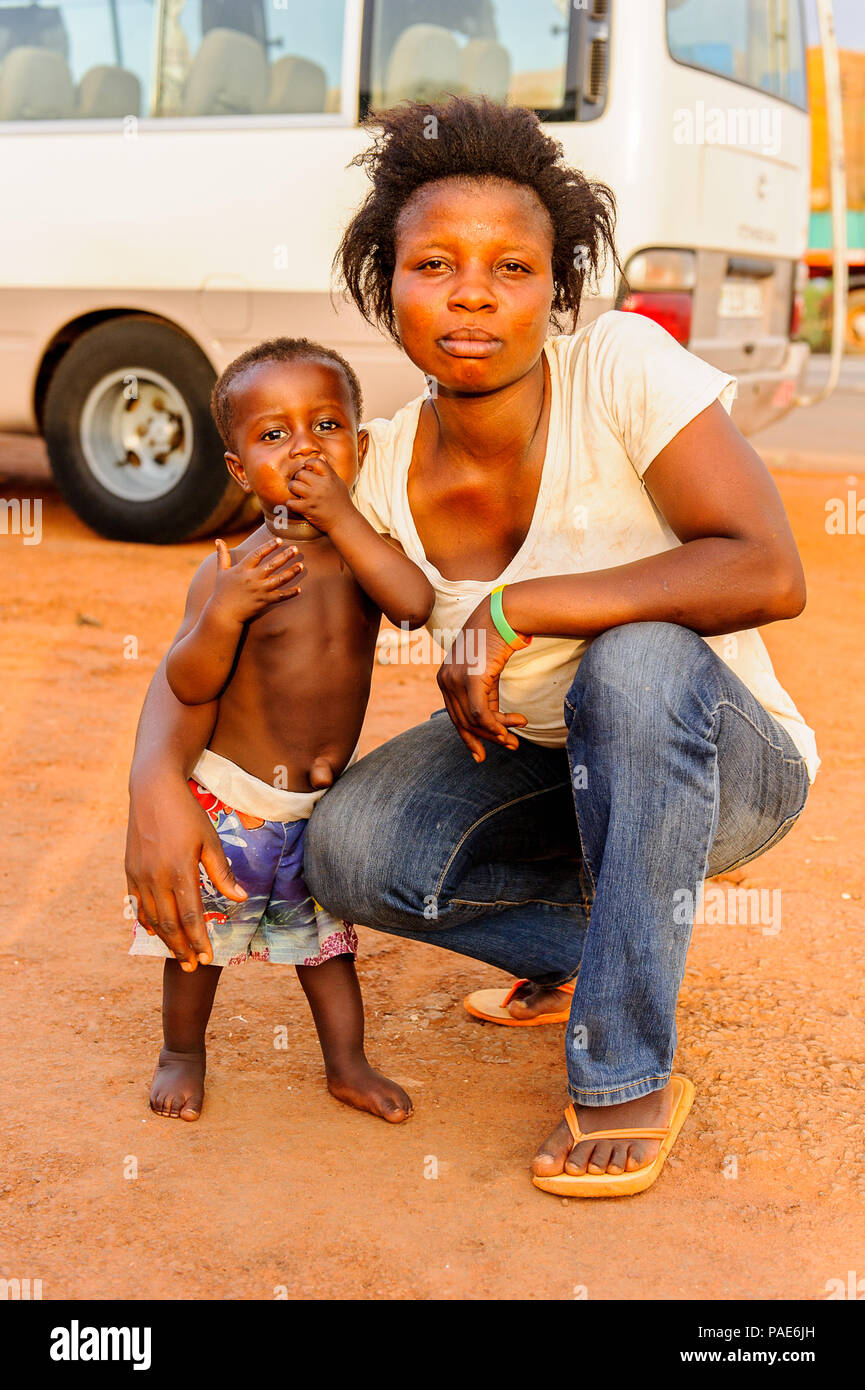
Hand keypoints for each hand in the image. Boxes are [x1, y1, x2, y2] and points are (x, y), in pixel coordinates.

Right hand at [125, 773, 247, 970]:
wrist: (153, 790)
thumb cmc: (188, 813)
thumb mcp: (210, 840)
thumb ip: (222, 873)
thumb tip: (241, 898)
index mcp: (180, 871)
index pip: (191, 916)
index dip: (200, 940)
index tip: (209, 958)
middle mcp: (156, 877)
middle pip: (170, 924)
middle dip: (182, 948)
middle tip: (193, 967)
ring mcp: (139, 875)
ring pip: (152, 918)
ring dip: (165, 940)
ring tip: (178, 956)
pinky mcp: (129, 870)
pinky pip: (136, 904)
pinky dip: (146, 921)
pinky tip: (155, 932)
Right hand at [209, 536, 303, 624]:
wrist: (223, 614)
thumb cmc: (221, 591)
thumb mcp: (221, 572)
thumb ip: (222, 555)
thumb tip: (218, 540)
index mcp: (242, 569)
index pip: (258, 554)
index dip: (269, 546)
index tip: (279, 540)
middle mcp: (252, 579)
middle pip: (272, 565)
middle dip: (285, 556)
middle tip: (296, 549)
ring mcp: (259, 590)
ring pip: (279, 580)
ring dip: (291, 573)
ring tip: (301, 566)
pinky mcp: (263, 601)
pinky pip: (279, 597)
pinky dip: (290, 594)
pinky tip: (299, 589)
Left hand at [284, 457, 354, 532]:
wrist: (344, 522)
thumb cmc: (342, 503)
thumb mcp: (339, 484)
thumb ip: (329, 473)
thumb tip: (319, 460)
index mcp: (330, 477)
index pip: (315, 462)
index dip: (308, 463)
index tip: (307, 469)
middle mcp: (322, 485)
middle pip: (300, 473)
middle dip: (298, 478)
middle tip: (301, 484)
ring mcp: (314, 497)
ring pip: (293, 485)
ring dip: (293, 489)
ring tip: (297, 493)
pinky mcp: (308, 509)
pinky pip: (290, 502)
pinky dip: (291, 504)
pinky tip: (296, 505)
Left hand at [437, 598, 527, 762]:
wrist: (502, 617)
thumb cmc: (495, 643)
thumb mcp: (485, 674)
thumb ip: (483, 698)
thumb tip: (492, 727)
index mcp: (444, 680)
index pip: (455, 717)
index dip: (469, 739)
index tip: (481, 756)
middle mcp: (444, 681)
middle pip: (464, 723)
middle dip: (489, 739)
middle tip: (512, 745)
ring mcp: (455, 680)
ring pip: (475, 722)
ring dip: (499, 732)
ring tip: (518, 734)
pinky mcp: (471, 679)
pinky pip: (482, 715)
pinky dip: (497, 725)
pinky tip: (515, 725)